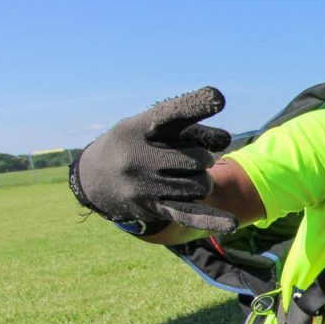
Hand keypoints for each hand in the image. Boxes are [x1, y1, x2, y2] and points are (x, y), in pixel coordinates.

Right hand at [70, 87, 237, 232]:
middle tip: (189, 159)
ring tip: (184, 177)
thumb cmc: (135, 144)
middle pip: (200, 158)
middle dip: (204, 159)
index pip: (173, 114)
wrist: (93, 178)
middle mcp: (139, 156)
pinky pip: (188, 214)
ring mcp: (145, 185)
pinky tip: (232, 224)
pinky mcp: (152, 208)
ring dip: (201, 182)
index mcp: (140, 127)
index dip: (196, 106)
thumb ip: (186, 127)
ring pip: (200, 186)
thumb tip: (225, 140)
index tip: (218, 98)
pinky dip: (212, 220)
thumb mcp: (150, 127)